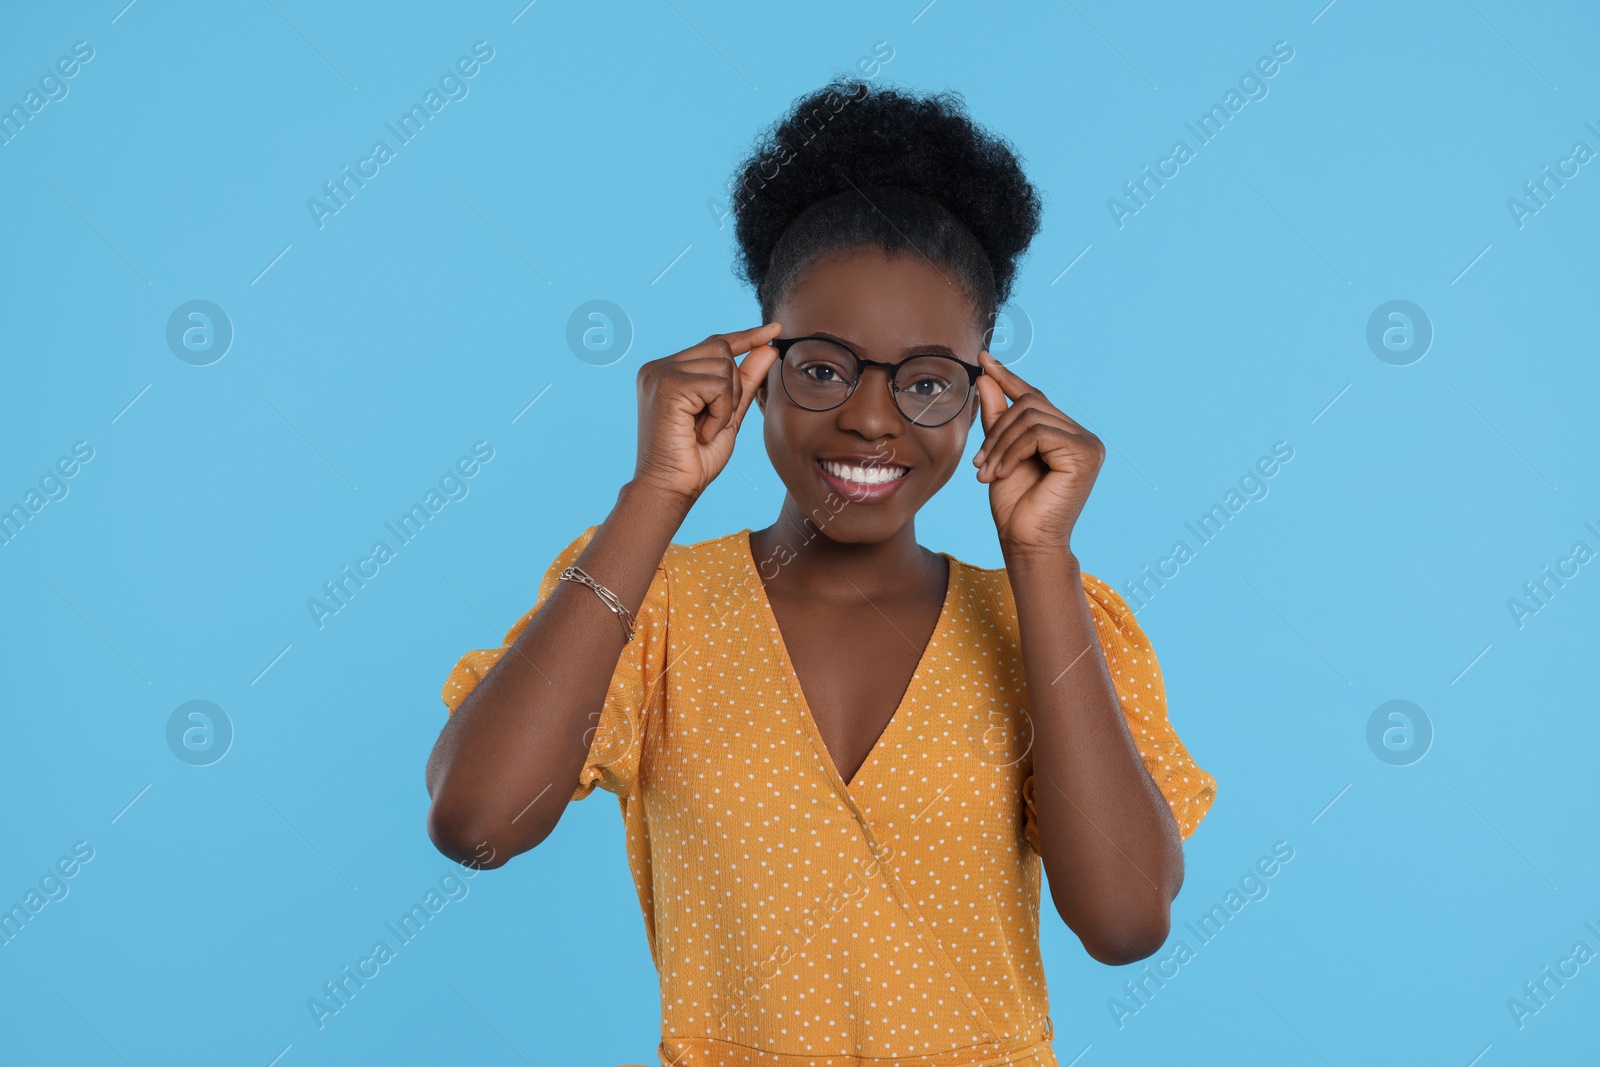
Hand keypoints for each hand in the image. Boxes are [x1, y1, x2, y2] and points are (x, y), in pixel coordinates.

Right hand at [631, 323, 782, 503]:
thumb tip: (769, 347)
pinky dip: (720, 412)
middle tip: (714, 422)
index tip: (776, 329)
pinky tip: (701, 432)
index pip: (714, 343)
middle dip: (734, 388)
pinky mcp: (666, 385)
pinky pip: (718, 385)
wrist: (672, 488)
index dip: (746, 336)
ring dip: (726, 403)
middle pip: (722, 350)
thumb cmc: (696, 457)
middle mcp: (659, 366)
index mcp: (668, 370)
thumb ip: (746, 381)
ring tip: (704, 429)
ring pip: (723, 366)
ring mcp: (660, 373)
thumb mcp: (729, 414)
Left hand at [972, 351, 1104, 556]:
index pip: (1034, 398)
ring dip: (999, 444)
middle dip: (996, 430)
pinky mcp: (1084, 454)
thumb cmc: (1015, 506)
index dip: (1008, 378)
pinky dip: (1011, 451)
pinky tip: (1001, 473)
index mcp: (1066, 436)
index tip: (983, 359)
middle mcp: (1083, 436)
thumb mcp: (999, 453)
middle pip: (1029, 404)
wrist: (1025, 543)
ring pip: (1030, 417)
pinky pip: (1037, 433)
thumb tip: (988, 376)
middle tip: (978, 464)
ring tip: (985, 473)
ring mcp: (1088, 444)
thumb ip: (997, 417)